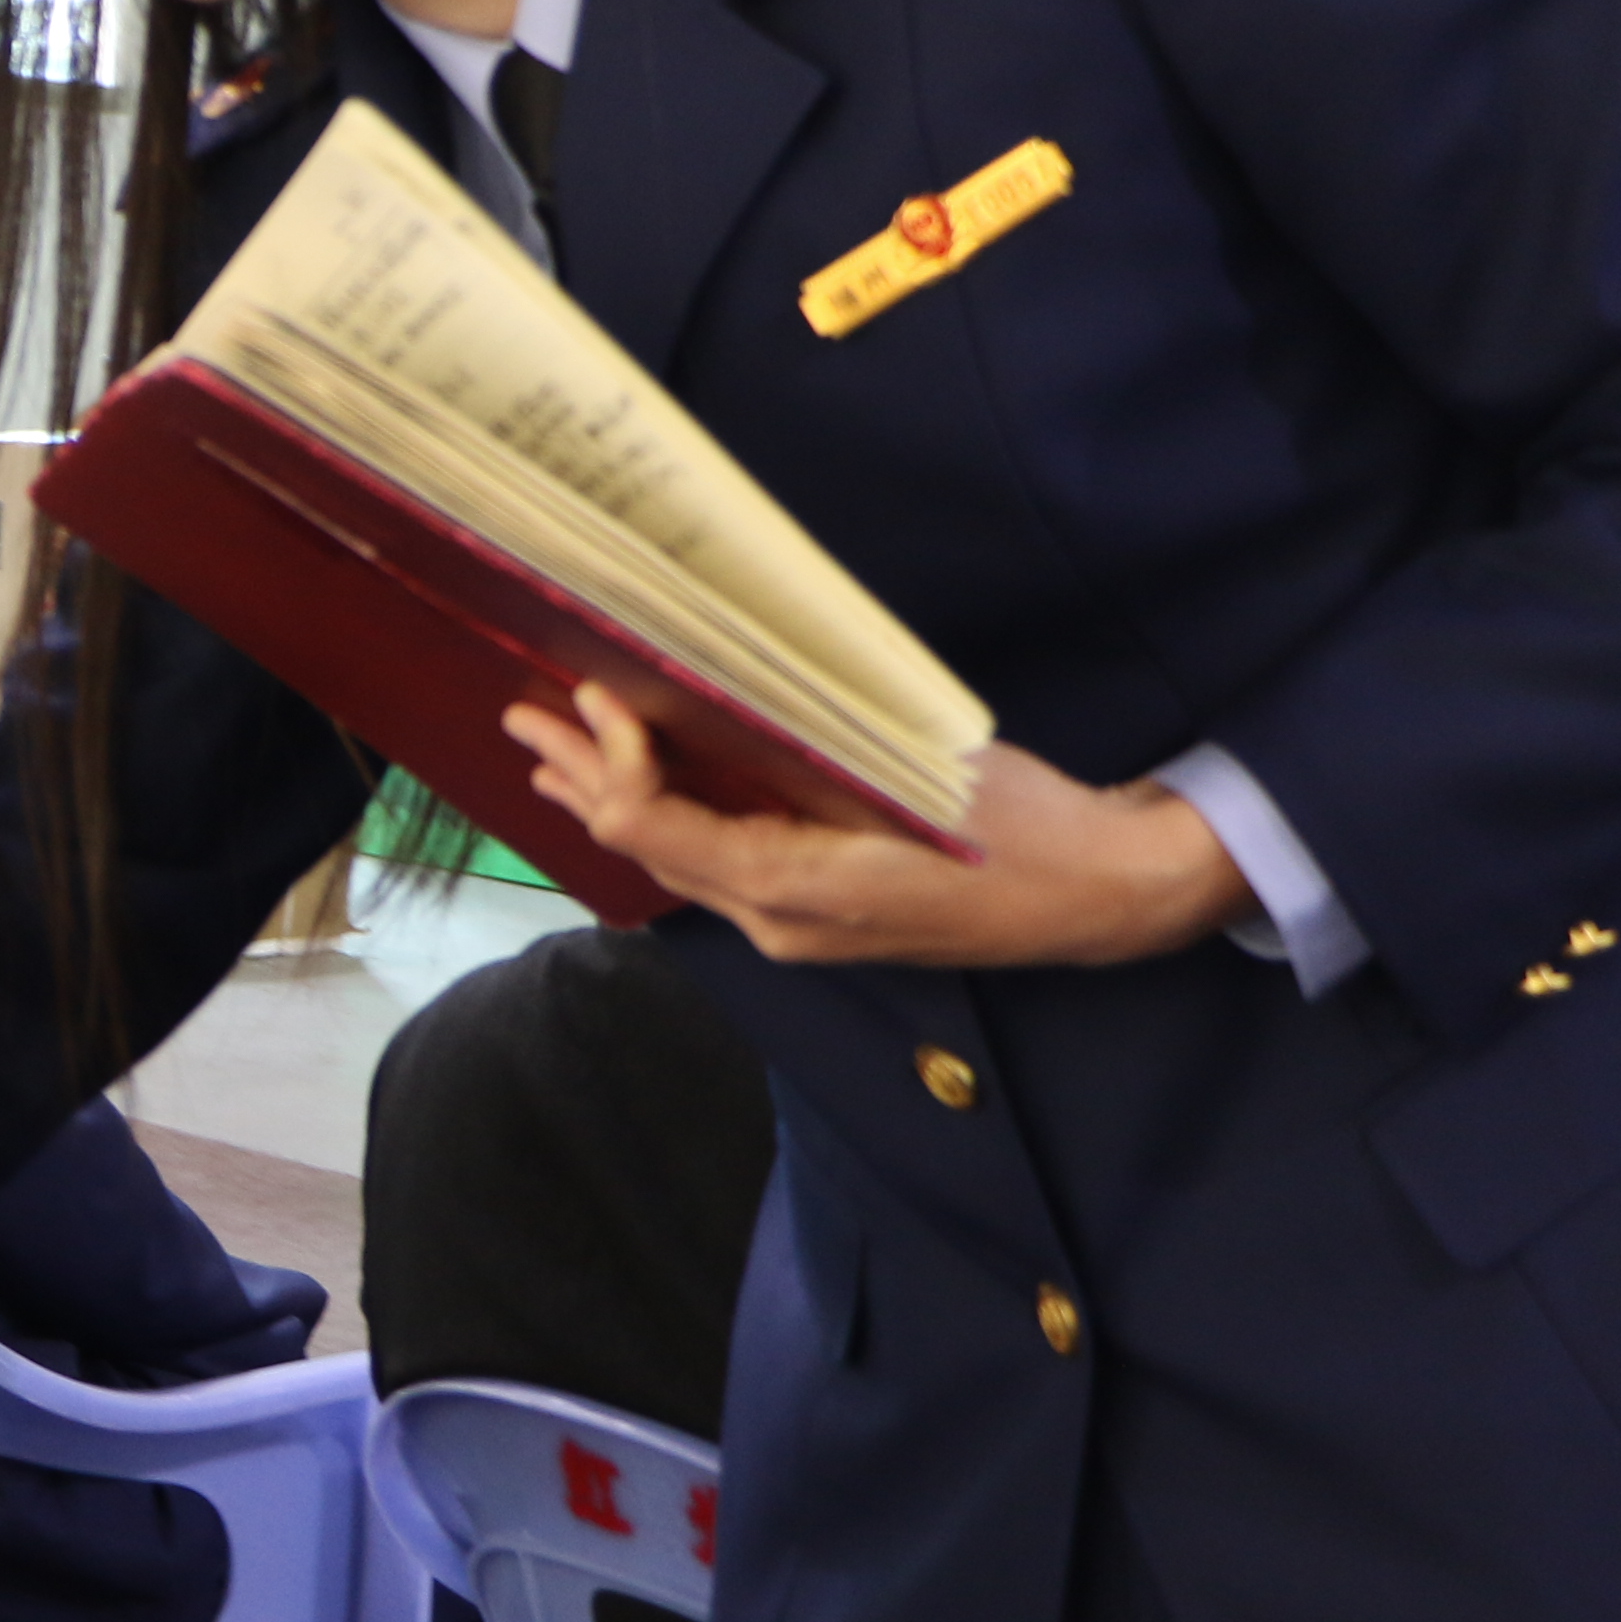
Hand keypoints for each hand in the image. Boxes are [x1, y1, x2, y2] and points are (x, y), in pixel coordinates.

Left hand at [503, 688, 1252, 967]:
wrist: (1098, 896)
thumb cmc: (1019, 826)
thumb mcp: (904, 774)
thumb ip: (796, 755)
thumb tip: (702, 706)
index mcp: (790, 891)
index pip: (654, 829)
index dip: (609, 761)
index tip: (591, 692)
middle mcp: (776, 924)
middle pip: (648, 850)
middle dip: (582, 780)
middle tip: (522, 719)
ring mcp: (796, 929)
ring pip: (679, 861)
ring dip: (617, 800)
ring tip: (557, 753)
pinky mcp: (819, 916)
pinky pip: (720, 865)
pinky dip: (674, 819)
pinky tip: (651, 788)